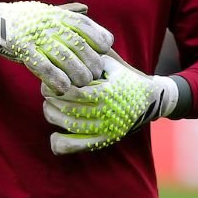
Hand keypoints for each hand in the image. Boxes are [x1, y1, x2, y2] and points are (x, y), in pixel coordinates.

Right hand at [0, 1, 113, 91]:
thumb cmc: (20, 18)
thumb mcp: (43, 10)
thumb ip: (65, 12)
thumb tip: (86, 8)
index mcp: (55, 13)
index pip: (84, 24)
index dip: (98, 36)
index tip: (106, 49)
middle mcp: (48, 22)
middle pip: (78, 42)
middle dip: (91, 60)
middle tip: (98, 74)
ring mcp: (35, 35)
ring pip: (64, 56)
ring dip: (78, 72)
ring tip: (85, 84)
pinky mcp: (21, 47)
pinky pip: (42, 65)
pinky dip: (55, 77)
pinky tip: (65, 88)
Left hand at [43, 51, 178, 154]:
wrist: (151, 100)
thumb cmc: (127, 79)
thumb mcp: (113, 65)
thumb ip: (92, 60)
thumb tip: (67, 51)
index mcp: (107, 93)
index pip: (75, 93)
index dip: (58, 88)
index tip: (50, 80)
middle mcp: (107, 113)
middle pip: (69, 109)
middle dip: (52, 100)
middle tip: (46, 92)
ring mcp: (106, 129)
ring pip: (71, 127)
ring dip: (54, 117)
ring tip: (49, 106)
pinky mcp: (105, 141)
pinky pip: (78, 146)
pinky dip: (62, 144)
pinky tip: (54, 136)